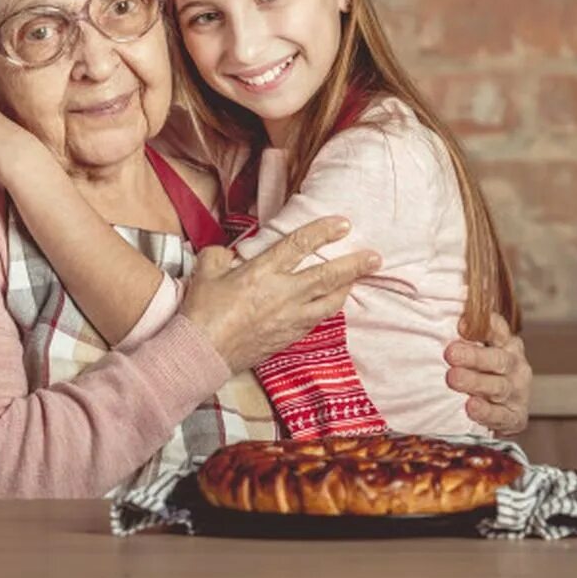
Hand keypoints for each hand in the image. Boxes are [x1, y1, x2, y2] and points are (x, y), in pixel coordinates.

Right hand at [182, 216, 381, 373]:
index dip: (324, 231)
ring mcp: (290, 319)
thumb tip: (230, 253)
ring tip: (355, 280)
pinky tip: (328, 305)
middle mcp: (284, 294)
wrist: (201, 353)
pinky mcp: (289, 338)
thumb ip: (221, 255)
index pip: (300, 245)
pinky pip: (316, 321)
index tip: (343, 224)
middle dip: (355, 265)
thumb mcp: (206, 271)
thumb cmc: (202, 311)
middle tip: (375, 257)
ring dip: (346, 290)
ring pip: (330, 303)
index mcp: (264, 272)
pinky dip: (326, 310)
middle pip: (329, 276)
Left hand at [445, 313, 531, 435]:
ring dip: (476, 382)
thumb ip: (461, 336)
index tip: (460, 324)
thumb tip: (427, 308)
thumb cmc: (480, 373)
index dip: (483, 326)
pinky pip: (501, 415)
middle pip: (498, 359)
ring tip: (453, 378)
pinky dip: (486, 412)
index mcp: (507, 343)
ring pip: (499, 386)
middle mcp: (515, 365)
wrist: (500, 411)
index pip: (498, 330)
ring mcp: (518, 392)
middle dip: (474, 356)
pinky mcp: (515, 417)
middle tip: (450, 353)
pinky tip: (471, 408)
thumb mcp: (476, 350)